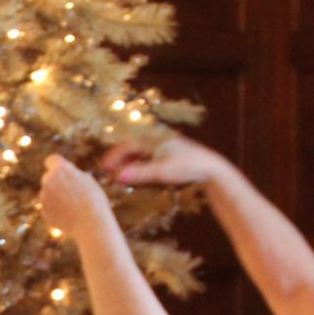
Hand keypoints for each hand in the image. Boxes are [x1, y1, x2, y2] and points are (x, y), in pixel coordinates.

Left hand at [40, 153, 107, 241]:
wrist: (91, 224)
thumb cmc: (94, 201)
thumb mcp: (87, 181)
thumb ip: (72, 175)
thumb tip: (65, 173)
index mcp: (60, 169)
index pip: (51, 160)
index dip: (56, 166)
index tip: (59, 171)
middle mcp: (48, 180)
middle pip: (48, 178)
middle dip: (55, 183)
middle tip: (70, 193)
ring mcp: (44, 196)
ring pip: (47, 194)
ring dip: (56, 198)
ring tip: (73, 207)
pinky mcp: (43, 211)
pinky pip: (48, 208)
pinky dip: (55, 211)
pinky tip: (69, 216)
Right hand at [99, 130, 224, 188]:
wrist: (210, 168)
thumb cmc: (187, 167)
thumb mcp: (162, 172)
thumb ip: (139, 174)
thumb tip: (116, 177)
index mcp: (151, 138)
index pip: (125, 145)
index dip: (113, 157)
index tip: (104, 169)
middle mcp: (154, 137)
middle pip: (129, 146)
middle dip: (118, 159)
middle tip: (108, 172)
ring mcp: (159, 144)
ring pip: (137, 151)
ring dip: (127, 162)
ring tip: (120, 174)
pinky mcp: (164, 151)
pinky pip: (145, 155)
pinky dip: (137, 164)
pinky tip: (136, 174)